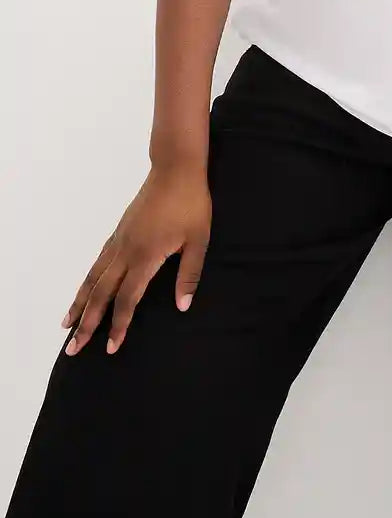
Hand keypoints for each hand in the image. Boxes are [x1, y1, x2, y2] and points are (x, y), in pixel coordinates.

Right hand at [61, 162, 211, 355]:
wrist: (175, 169)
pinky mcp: (119, 230)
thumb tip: (182, 306)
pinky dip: (88, 279)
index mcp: (146, 256)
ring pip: (93, 277)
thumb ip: (189, 274)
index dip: (118, 325)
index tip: (110, 347)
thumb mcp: (198, 240)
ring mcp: (119, 240)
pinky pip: (98, 261)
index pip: (127, 299)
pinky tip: (86, 287)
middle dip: (87, 323)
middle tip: (73, 348)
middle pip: (101, 293)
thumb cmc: (191, 203)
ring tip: (66, 324)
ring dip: (79, 302)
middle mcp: (126, 251)